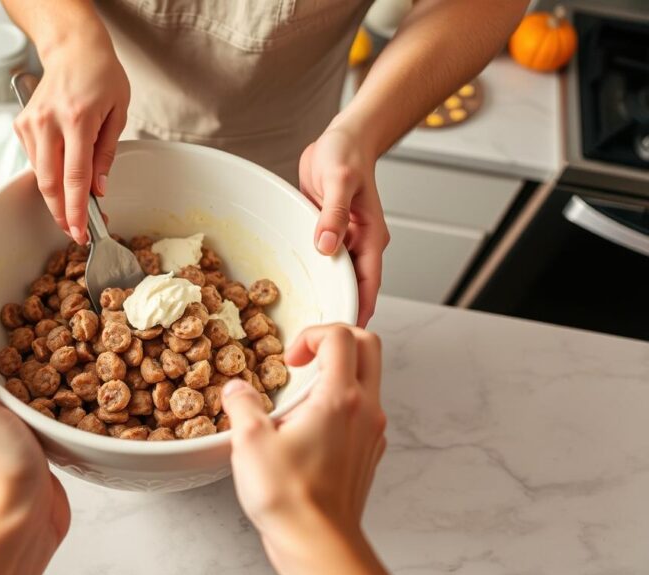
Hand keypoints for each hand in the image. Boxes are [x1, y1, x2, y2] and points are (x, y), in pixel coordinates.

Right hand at [13, 30, 129, 244]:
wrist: (73, 48)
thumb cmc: (101, 76)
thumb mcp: (119, 112)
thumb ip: (107, 153)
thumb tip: (99, 189)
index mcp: (77, 119)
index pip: (75, 177)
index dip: (77, 210)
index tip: (79, 231)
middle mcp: (49, 122)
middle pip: (49, 183)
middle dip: (62, 213)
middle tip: (75, 231)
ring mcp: (31, 123)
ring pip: (39, 176)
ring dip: (57, 196)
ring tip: (77, 204)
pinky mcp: (22, 125)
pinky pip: (35, 161)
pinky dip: (50, 174)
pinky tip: (64, 173)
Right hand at [223, 324, 390, 574]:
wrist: (317, 543)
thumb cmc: (290, 499)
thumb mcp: (249, 442)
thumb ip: (241, 404)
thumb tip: (237, 390)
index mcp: (339, 399)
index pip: (341, 336)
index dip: (312, 335)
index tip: (290, 356)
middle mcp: (365, 411)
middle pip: (369, 348)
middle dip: (335, 341)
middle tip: (305, 358)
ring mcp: (372, 433)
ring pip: (369, 380)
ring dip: (338, 374)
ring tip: (301, 397)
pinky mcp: (368, 453)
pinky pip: (364, 412)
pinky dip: (341, 405)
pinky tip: (310, 427)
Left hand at [300, 125, 390, 325]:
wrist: (341, 139)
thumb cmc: (345, 155)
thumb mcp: (338, 181)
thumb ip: (333, 214)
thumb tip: (326, 246)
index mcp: (370, 238)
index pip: (367, 284)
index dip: (356, 310)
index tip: (344, 337)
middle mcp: (358, 246)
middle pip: (352, 289)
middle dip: (338, 313)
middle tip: (317, 346)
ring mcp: (341, 243)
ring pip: (334, 280)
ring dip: (323, 298)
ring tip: (304, 330)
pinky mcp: (325, 237)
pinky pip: (319, 264)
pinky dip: (311, 279)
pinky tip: (294, 295)